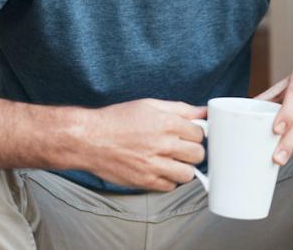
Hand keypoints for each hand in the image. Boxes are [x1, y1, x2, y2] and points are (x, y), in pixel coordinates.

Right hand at [82, 99, 205, 191]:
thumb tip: (203, 111)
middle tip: (182, 148)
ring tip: (173, 161)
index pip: (199, 133)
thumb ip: (180, 109)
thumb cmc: (117, 120)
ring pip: (187, 174)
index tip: (188, 135)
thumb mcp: (149, 105)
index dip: (195, 133)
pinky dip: (168, 180)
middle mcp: (163, 144)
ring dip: (183, 168)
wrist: (89, 139)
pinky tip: (160, 169)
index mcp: (167, 123)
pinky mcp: (145, 181)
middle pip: (198, 154)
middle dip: (193, 151)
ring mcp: (154, 165)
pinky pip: (170, 186)